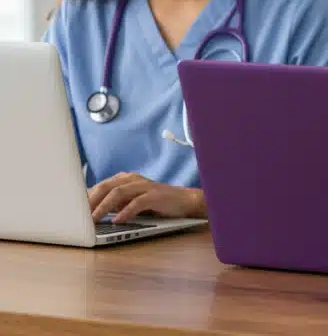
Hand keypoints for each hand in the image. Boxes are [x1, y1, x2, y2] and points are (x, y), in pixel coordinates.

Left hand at [88, 172, 205, 223]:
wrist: (184, 202)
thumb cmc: (154, 203)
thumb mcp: (129, 202)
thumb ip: (112, 203)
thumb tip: (87, 212)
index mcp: (124, 179)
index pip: (99, 186)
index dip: (84, 198)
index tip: (70, 211)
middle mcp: (132, 180)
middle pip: (106, 186)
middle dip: (90, 201)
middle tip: (77, 216)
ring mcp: (144, 186)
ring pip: (118, 193)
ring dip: (104, 207)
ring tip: (94, 219)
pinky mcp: (156, 195)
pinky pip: (138, 202)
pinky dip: (126, 211)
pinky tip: (118, 221)